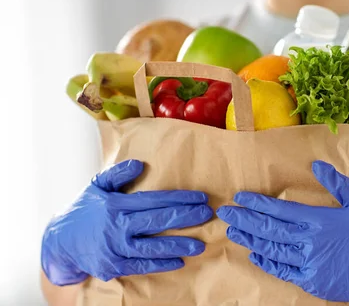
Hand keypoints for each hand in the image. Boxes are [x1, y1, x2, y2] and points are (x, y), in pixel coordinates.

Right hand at [41, 160, 212, 285]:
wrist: (59, 242)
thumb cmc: (84, 210)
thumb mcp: (97, 186)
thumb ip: (118, 174)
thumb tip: (140, 164)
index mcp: (116, 205)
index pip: (154, 200)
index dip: (179, 199)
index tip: (200, 197)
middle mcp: (116, 227)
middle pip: (157, 222)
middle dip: (185, 218)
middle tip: (207, 215)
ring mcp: (115, 248)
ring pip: (152, 247)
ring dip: (178, 245)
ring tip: (200, 244)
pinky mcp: (113, 266)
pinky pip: (141, 265)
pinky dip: (161, 264)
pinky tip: (179, 261)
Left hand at [217, 161, 348, 304]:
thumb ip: (336, 182)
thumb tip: (315, 165)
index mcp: (321, 221)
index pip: (280, 210)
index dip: (257, 203)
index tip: (240, 197)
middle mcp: (311, 243)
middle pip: (269, 230)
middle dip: (244, 220)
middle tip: (224, 214)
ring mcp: (310, 265)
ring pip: (272, 251)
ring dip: (250, 240)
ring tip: (233, 231)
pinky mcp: (314, 282)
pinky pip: (284, 272)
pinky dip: (267, 263)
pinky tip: (255, 255)